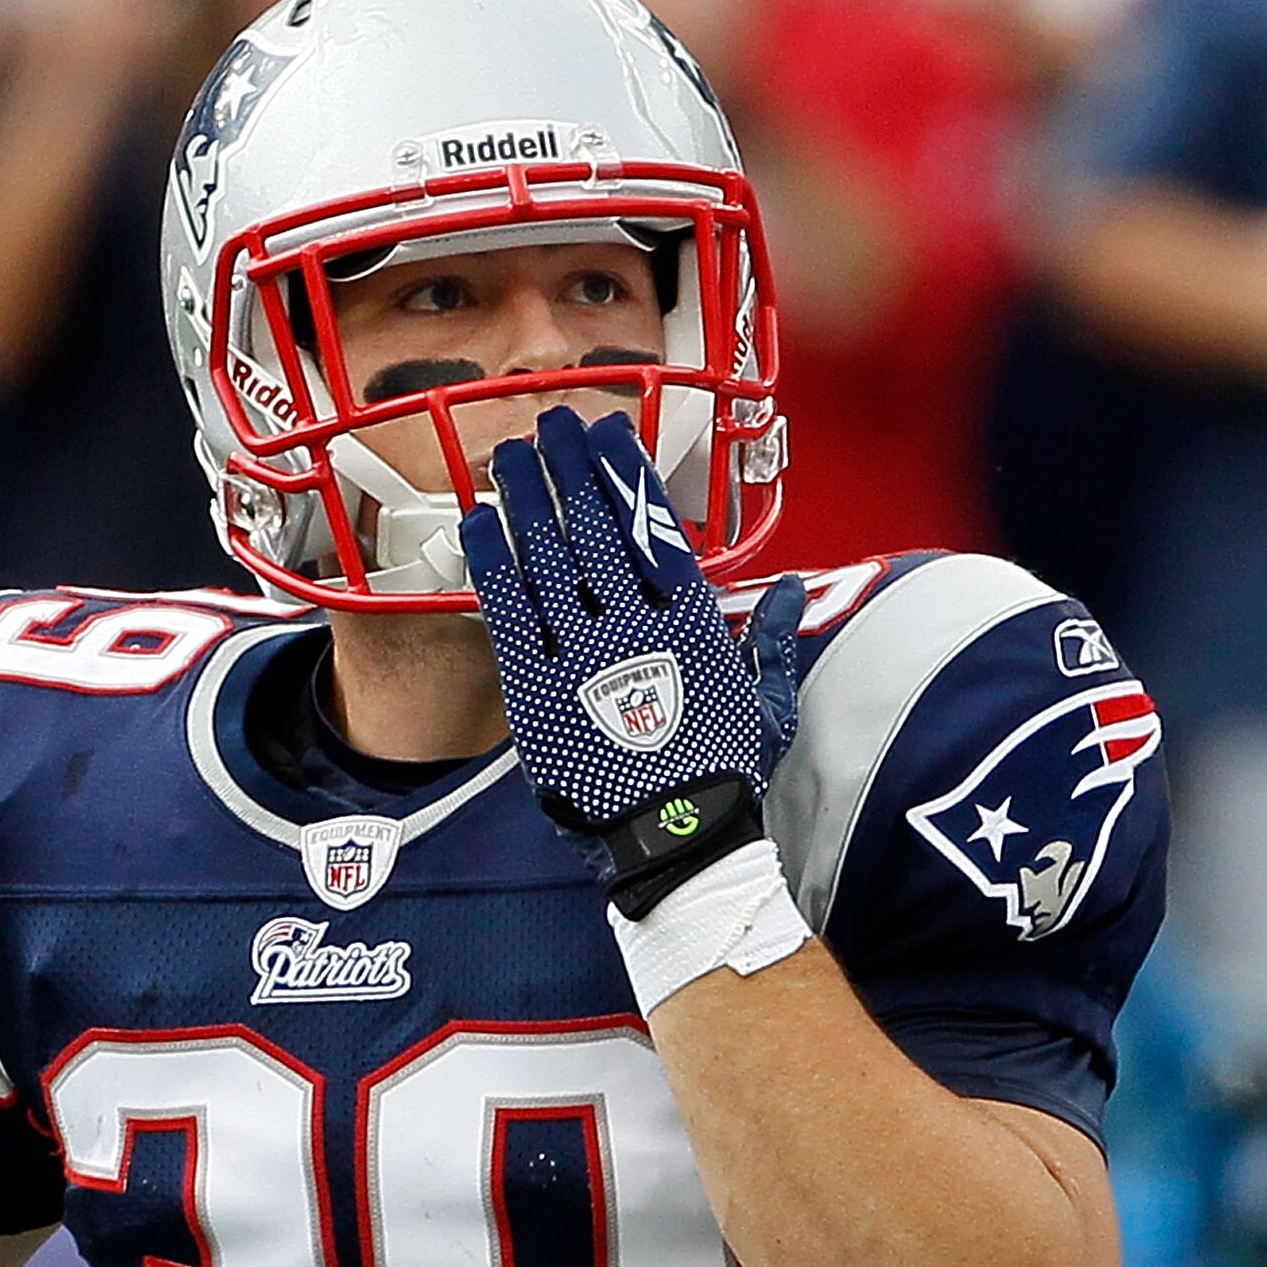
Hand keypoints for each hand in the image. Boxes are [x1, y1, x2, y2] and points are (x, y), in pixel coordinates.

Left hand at [461, 407, 802, 908]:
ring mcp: (583, 657)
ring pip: (549, 558)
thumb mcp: (767, 702)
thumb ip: (772, 638)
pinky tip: (479, 524)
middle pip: (593, 527)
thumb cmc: (724, 776)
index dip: (623, 472)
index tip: (604, 432)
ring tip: (511, 456)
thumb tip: (788, 587)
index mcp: (692, 620)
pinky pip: (508, 614)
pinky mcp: (538, 693)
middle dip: (568, 467)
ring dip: (528, 498)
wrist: (678, 841)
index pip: (651, 524)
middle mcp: (636, 626)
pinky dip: (491, 564)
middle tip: (547, 424)